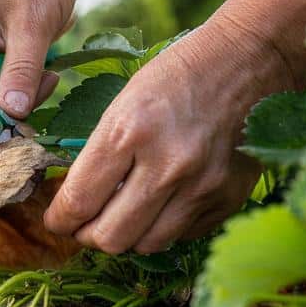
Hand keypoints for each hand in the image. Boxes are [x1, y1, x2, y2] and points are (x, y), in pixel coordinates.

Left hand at [43, 18, 293, 253]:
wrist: (249, 60)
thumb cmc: (177, 77)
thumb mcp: (123, 104)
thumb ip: (98, 156)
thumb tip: (73, 202)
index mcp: (129, 133)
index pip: (78, 202)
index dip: (59, 220)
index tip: (56, 220)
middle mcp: (167, 165)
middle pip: (110, 238)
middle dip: (87, 236)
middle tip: (85, 225)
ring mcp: (202, 187)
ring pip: (145, 246)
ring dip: (126, 237)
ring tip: (121, 217)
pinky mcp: (228, 198)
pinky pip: (181, 236)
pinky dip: (163, 228)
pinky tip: (160, 205)